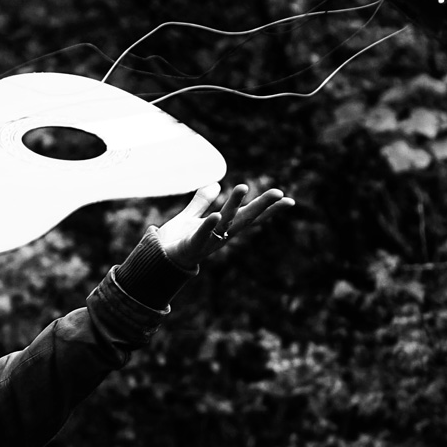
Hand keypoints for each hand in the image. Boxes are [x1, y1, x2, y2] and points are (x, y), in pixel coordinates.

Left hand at [156, 182, 293, 268]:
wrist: (157, 262)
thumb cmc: (176, 242)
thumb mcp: (190, 217)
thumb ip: (201, 201)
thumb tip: (216, 184)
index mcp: (222, 227)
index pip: (249, 215)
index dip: (268, 208)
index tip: (289, 200)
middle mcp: (220, 235)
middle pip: (245, 218)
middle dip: (262, 206)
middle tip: (279, 193)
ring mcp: (208, 241)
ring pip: (225, 222)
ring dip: (233, 205)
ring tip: (243, 186)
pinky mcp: (192, 245)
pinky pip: (203, 235)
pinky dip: (209, 226)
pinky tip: (216, 215)